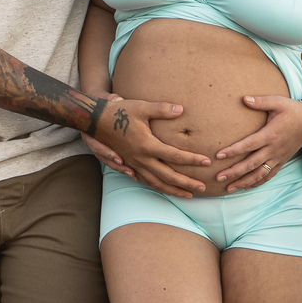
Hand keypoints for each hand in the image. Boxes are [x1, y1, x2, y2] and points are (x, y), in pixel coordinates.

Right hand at [81, 93, 132, 174]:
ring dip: (121, 169)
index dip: (107, 152)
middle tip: (130, 171)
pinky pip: (112, 162)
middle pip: (103, 157)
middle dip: (117, 165)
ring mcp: (100, 147)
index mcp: (92, 130)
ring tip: (133, 175)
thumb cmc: (106, 103)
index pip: (95, 144)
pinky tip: (134, 174)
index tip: (119, 159)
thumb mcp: (109, 100)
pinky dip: (122, 168)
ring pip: (108, 161)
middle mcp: (94, 141)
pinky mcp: (107, 151)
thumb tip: (118, 98)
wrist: (98, 107)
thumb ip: (112, 100)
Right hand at [93, 99, 209, 198]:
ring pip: (156, 182)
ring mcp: (134, 163)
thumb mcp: (141, 107)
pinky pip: (145, 180)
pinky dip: (157, 187)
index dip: (192, 159)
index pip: (175, 156)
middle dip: (186, 183)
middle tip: (202, 188)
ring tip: (188, 195)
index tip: (206, 161)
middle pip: (168, 176)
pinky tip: (164, 189)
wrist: (95, 120)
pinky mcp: (129, 164)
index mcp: (147, 145)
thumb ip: (162, 109)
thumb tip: (181, 109)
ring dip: (173, 190)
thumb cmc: (119, 111)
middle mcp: (141, 158)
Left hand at [213, 95, 301, 191]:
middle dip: (234, 171)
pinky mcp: (282, 161)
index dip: (233, 151)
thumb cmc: (292, 110)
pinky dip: (258, 182)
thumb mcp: (277, 102)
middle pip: (251, 164)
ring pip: (259, 173)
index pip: (248, 145)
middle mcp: (273, 149)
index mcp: (270, 135)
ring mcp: (278, 157)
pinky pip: (269, 175)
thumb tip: (243, 99)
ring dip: (244, 181)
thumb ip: (260, 102)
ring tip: (229, 188)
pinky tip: (246, 187)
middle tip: (218, 177)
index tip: (219, 155)